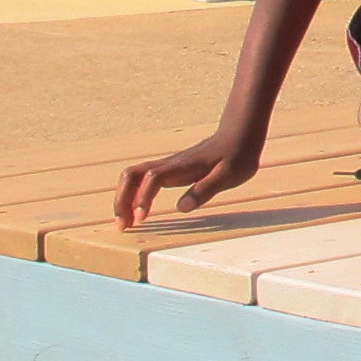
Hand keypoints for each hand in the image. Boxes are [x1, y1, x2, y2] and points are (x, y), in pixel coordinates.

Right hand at [115, 128, 260, 226]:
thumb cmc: (236, 155)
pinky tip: (137, 213)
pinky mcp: (168, 170)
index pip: (152, 178)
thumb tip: (182, 208)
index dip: (142, 198)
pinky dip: (132, 196)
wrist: (239, 134)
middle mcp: (169, 165)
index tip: (140, 219)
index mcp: (182, 167)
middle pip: (130, 175)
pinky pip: (140, 180)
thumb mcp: (229, 175)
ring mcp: (167, 166)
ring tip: (126, 223)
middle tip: (122, 226)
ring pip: (132, 177)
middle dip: (121, 200)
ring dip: (123, 199)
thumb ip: (205, 189)